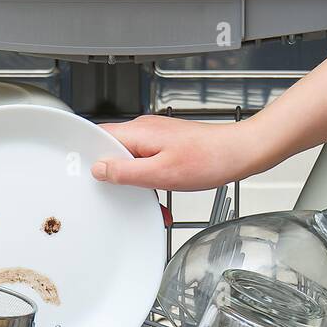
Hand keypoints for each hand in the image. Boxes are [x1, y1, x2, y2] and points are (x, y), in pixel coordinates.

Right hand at [92, 117, 271, 190]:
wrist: (239, 153)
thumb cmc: (208, 160)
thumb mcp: (161, 174)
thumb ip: (126, 172)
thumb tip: (99, 169)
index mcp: (138, 133)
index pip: (99, 137)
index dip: (88, 157)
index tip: (87, 176)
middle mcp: (145, 130)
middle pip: (113, 151)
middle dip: (114, 176)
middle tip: (121, 193)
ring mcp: (156, 137)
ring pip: (131, 161)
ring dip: (136, 182)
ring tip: (149, 196)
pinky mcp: (166, 145)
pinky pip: (147, 163)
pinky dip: (150, 181)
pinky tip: (161, 195)